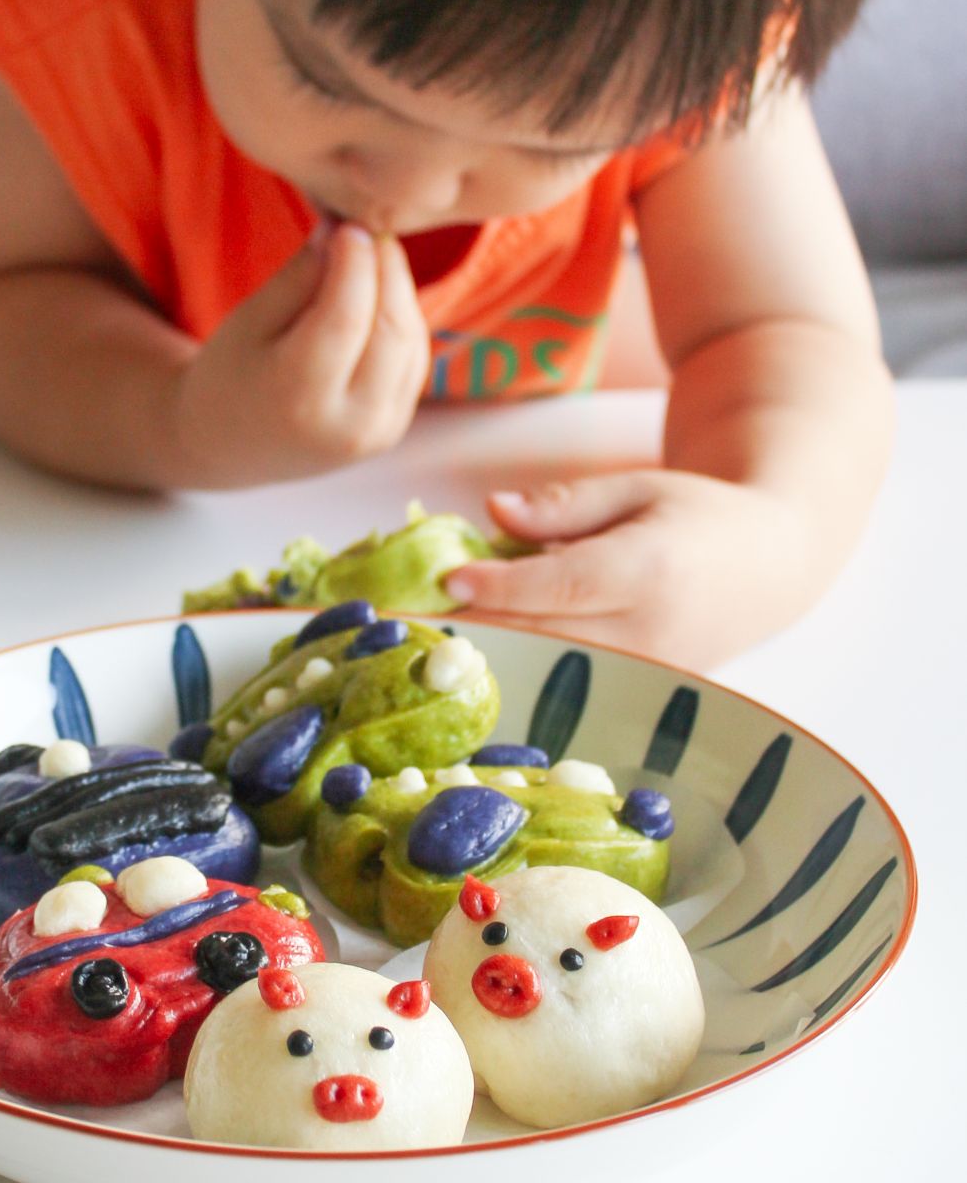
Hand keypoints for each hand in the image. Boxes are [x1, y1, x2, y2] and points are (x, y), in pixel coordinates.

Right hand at [175, 223, 431, 485]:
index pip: (346, 317)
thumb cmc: (230, 375)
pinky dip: (402, 318)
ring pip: (411, 341)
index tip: (351, 223)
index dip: (357, 262)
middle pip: (391, 329)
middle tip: (369, 229)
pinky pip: (413, 359)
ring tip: (367, 259)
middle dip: (388, 270)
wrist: (231, 447)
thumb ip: (300, 278)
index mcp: (299, 399)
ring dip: (398, 291)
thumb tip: (345, 228)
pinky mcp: (394, 428)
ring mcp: (378, 433)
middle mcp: (348, 425)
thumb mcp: (250, 320)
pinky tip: (376, 297)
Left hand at [444, 471, 818, 670]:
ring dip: (491, 651)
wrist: (774, 564)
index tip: (447, 578)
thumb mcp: (636, 488)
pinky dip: (524, 665)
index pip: (562, 585)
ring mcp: (650, 674)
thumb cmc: (698, 514)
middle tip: (409, 613)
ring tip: (428, 632)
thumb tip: (492, 511)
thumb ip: (564, 505)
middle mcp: (651, 632)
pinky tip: (479, 650)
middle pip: (546, 636)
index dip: (500, 584)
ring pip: (552, 667)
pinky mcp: (643, 694)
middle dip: (477, 626)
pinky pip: (571, 680)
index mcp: (650, 569)